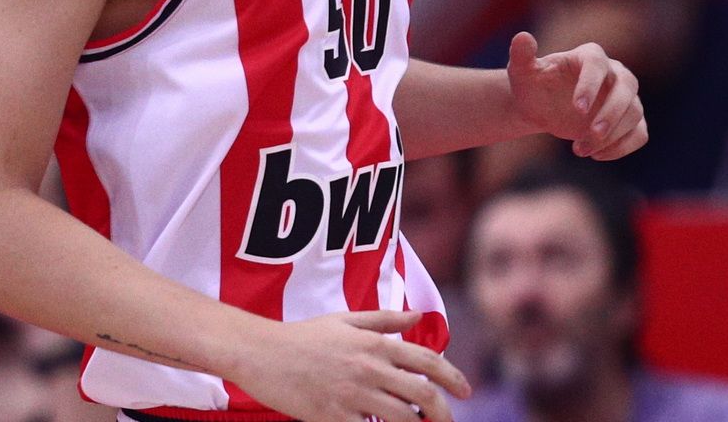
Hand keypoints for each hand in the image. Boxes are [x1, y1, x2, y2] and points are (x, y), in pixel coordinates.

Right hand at [230, 310, 468, 421]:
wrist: (262, 353)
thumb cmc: (303, 336)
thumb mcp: (345, 319)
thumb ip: (385, 319)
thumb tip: (419, 316)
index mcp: (376, 343)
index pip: (429, 362)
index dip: (454, 379)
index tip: (466, 392)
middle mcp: (370, 368)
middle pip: (423, 396)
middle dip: (444, 414)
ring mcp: (353, 395)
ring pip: (403, 419)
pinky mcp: (335, 418)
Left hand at [507, 31, 646, 160]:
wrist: (541, 106)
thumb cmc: (533, 85)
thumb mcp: (522, 72)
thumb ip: (521, 55)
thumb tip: (522, 37)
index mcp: (590, 56)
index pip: (597, 65)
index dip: (590, 85)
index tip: (577, 108)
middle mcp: (614, 72)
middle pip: (627, 87)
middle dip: (612, 113)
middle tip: (592, 134)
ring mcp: (625, 97)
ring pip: (635, 112)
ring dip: (612, 136)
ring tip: (579, 149)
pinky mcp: (629, 120)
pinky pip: (640, 133)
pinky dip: (623, 147)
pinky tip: (596, 155)